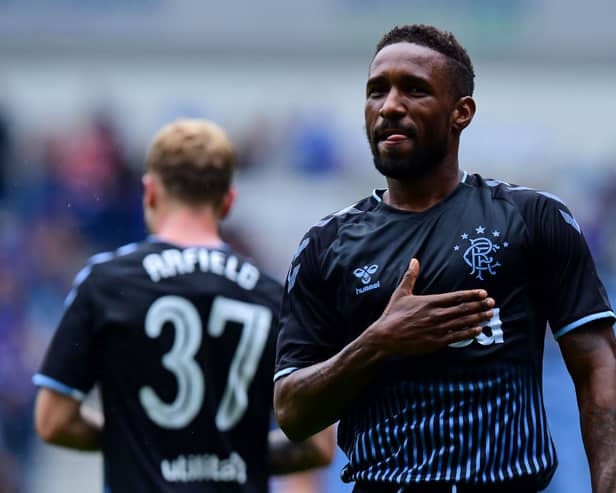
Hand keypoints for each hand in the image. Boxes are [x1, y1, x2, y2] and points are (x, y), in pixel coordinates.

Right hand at [367, 258, 494, 355]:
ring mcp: (438, 329)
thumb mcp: (401, 293)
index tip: (483, 293)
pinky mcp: (436, 342)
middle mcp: (436, 314)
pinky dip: (469, 333)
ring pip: (463, 322)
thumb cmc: (392, 314)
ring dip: (478, 318)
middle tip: (492, 303)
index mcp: (430, 301)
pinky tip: (478, 330)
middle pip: (463, 309)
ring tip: (489, 314)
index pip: (456, 297)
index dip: (472, 295)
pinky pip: (457, 336)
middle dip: (480, 305)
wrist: (385, 336)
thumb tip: (414, 260)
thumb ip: (410, 276)